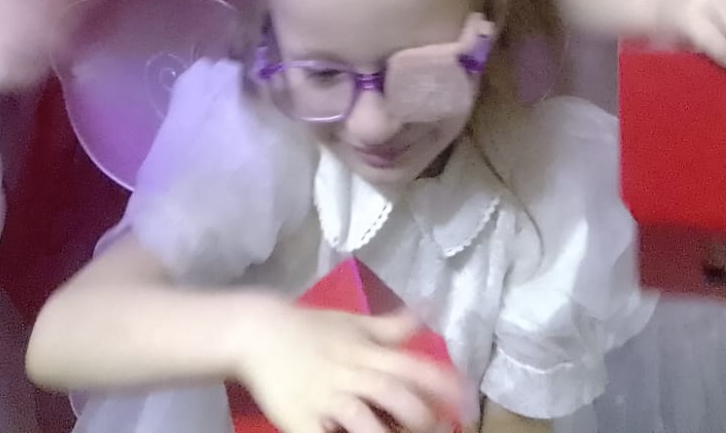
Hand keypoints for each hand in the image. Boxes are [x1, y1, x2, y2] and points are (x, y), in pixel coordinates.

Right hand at [234, 303, 460, 432]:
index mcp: (367, 350)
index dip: (445, 386)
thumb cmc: (309, 328)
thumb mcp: (353, 322)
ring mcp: (325, 396)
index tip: (468, 404)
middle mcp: (351, 372)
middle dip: (421, 417)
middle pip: (395, 393)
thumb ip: (392, 326)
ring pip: (363, 419)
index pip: (414, 366)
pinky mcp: (299, 418)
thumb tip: (430, 307)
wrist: (256, 332)